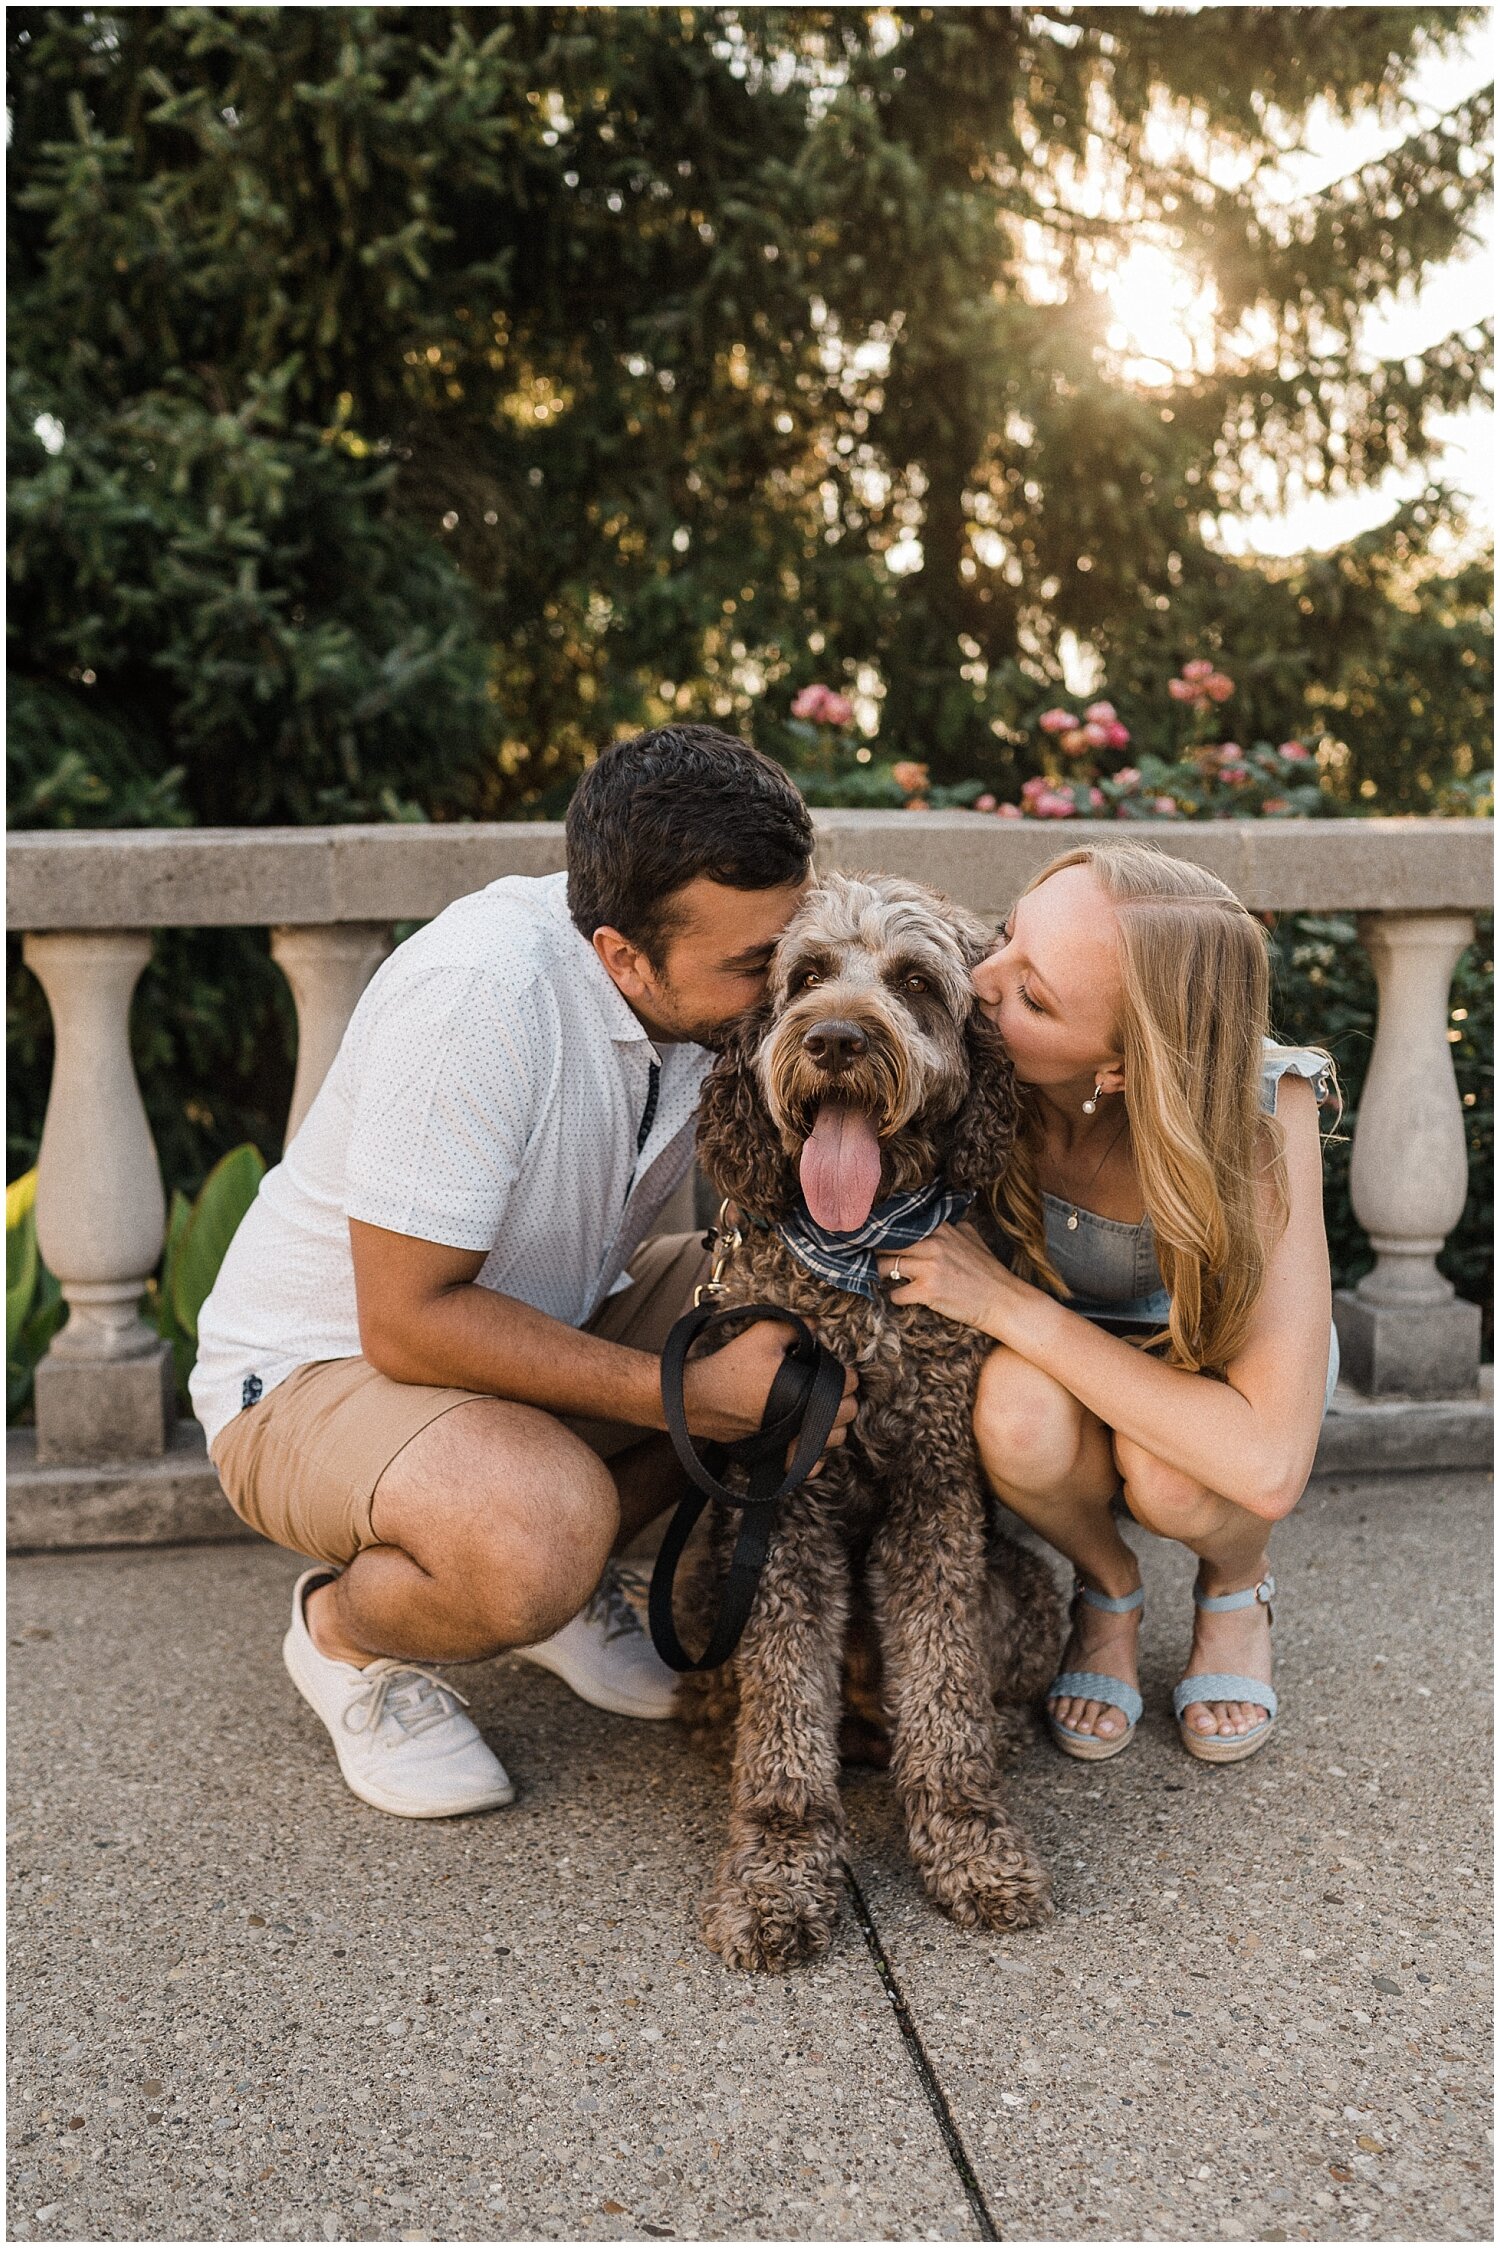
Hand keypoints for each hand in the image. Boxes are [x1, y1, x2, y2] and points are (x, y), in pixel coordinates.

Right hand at [680, 1317, 858, 1473]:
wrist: (697, 1398)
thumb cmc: (730, 1367)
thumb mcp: (763, 1335)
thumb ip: (796, 1328)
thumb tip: (816, 1324)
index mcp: (809, 1389)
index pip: (849, 1383)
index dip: (844, 1372)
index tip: (834, 1368)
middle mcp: (806, 1420)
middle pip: (849, 1413)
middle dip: (843, 1397)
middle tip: (828, 1386)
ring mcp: (794, 1442)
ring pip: (834, 1440)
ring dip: (833, 1424)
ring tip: (819, 1410)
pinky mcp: (779, 1456)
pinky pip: (811, 1466)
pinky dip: (815, 1456)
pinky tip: (807, 1439)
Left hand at [875, 1221, 1022, 1335]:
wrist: (1003, 1301)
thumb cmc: (988, 1272)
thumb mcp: (972, 1238)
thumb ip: (952, 1226)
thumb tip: (935, 1221)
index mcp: (941, 1228)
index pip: (900, 1224)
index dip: (884, 1232)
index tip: (873, 1237)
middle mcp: (933, 1244)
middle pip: (886, 1244)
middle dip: (876, 1253)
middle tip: (869, 1260)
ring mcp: (929, 1267)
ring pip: (885, 1267)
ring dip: (881, 1275)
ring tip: (883, 1279)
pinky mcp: (927, 1291)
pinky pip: (895, 1294)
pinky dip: (895, 1297)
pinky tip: (903, 1297)